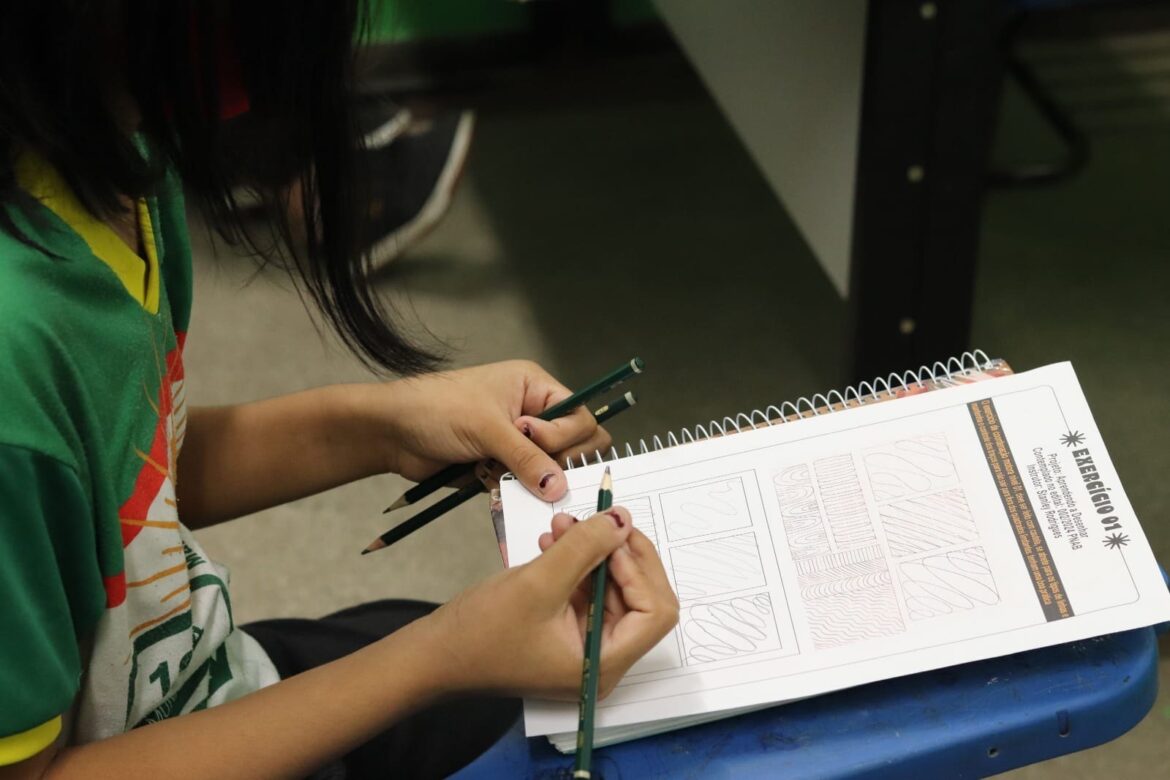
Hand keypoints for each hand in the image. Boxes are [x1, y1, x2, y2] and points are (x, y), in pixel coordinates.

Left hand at [378, 361, 611, 499]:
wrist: (392, 432)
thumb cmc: (437, 410)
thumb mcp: (487, 428)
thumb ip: (528, 458)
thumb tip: (560, 488)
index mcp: (536, 388)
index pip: (580, 417)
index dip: (564, 435)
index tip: (529, 437)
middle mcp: (534, 413)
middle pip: (575, 446)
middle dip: (553, 461)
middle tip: (521, 462)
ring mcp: (518, 443)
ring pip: (550, 472)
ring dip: (527, 478)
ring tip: (494, 469)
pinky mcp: (502, 467)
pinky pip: (525, 486)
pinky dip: (511, 490)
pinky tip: (486, 480)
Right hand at [418, 507, 678, 698]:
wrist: (435, 654)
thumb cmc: (480, 633)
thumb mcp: (537, 582)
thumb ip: (585, 548)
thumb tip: (622, 519)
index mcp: (603, 664)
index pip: (656, 613)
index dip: (640, 569)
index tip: (612, 537)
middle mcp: (602, 660)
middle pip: (640, 597)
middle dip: (616, 553)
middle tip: (595, 518)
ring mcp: (585, 646)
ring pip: (611, 587)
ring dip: (592, 551)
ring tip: (561, 525)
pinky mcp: (567, 631)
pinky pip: (586, 589)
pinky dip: (575, 562)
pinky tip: (551, 542)